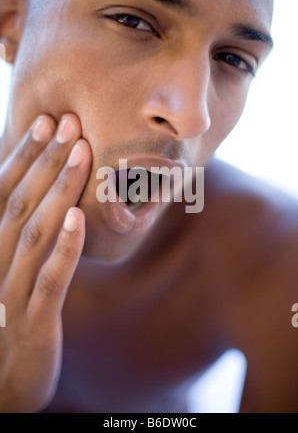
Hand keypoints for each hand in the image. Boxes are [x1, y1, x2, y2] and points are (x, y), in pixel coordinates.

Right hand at [0, 113, 91, 411]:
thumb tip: (40, 195)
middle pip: (22, 202)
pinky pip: (50, 278)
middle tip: (71, 123)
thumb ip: (22, 234)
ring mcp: (11, 289)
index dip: (25, 157)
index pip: (5, 193)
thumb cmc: (8, 315)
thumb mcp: (10, 270)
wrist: (2, 382)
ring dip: (60, 190)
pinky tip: (80, 216)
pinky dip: (65, 246)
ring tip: (82, 153)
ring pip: (36, 231)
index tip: (47, 122)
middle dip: (47, 160)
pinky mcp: (33, 319)